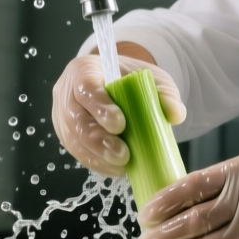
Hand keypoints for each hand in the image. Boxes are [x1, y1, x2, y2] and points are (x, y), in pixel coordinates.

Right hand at [51, 54, 185, 175]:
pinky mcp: (66, 135)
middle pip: (75, 119)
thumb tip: (176, 114)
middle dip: (98, 140)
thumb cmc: (132, 81)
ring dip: (97, 156)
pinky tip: (115, 169)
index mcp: (84, 70)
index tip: (119, 124)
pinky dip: (96, 163)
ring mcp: (62, 115)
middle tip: (122, 154)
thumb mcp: (152, 79)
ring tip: (122, 165)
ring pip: (73, 139)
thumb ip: (165, 93)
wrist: (117, 84)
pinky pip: (77, 152)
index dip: (99, 106)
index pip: (85, 87)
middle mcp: (67, 92)